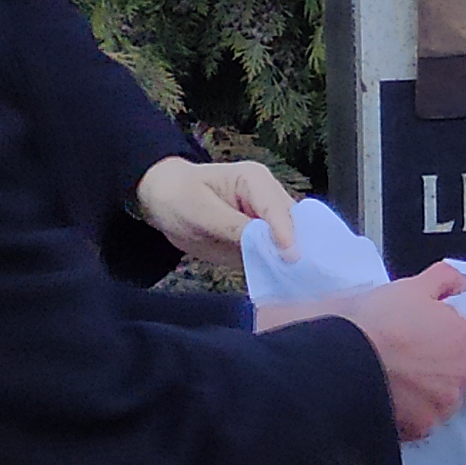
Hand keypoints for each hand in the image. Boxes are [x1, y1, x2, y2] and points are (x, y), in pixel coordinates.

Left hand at [137, 157, 295, 267]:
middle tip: (300, 276)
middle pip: (292, 225)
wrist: (165, 200)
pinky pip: (276, 255)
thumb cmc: (179, 196)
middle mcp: (268, 198)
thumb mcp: (199, 211)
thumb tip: (264, 244)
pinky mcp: (262, 239)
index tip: (292, 257)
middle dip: (297, 248)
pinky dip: (279, 269)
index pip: (276, 208)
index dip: (286, 233)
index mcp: (254, 180)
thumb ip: (232, 227)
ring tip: (295, 282)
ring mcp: (267, 219)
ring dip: (290, 261)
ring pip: (291, 241)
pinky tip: (282, 284)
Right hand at [284, 262, 465, 438]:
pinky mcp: (423, 426)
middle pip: (457, 372)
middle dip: (436, 366)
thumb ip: (445, 279)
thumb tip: (462, 283)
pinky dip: (410, 414)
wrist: (345, 357)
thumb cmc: (376, 322)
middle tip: (406, 358)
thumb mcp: (412, 286)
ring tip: (396, 378)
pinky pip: (422, 422)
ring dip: (426, 392)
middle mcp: (462, 373)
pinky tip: (391, 397)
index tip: (421, 339)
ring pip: (441, 399)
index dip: (442, 339)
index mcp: (465, 337)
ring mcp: (444, 402)